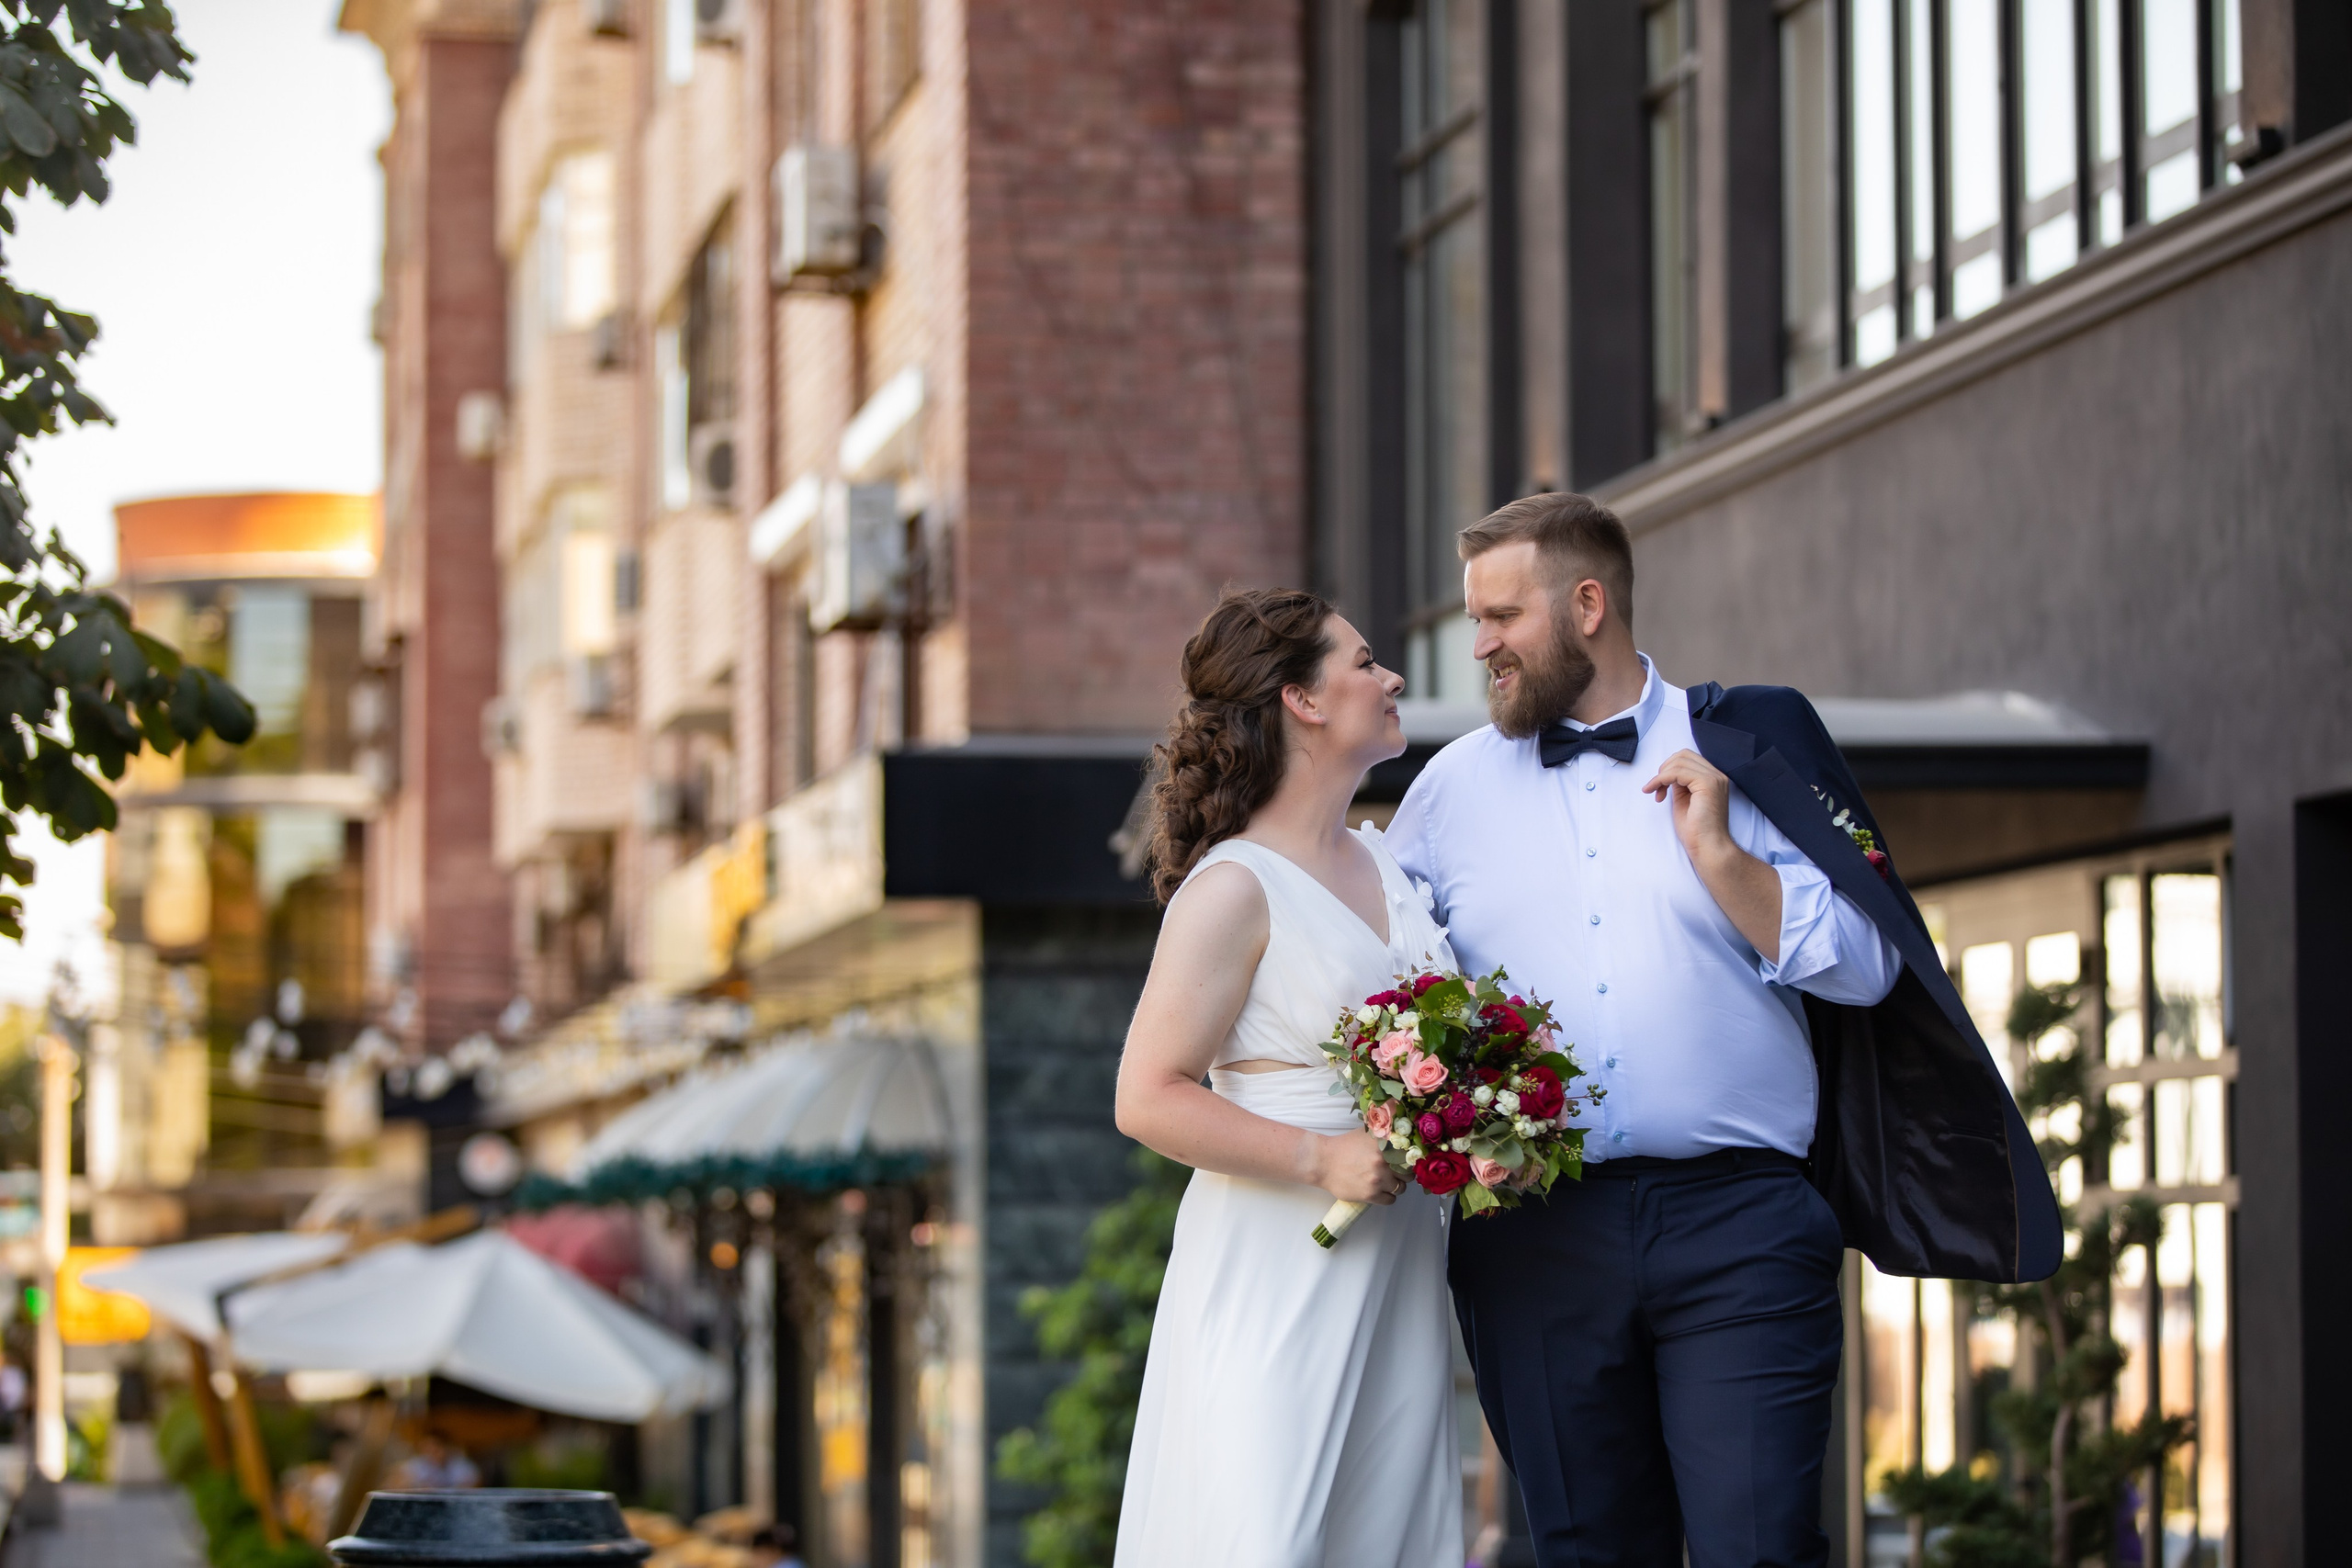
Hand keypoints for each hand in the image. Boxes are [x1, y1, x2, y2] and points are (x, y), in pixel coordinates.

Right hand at [1309, 1130, 1403, 1204]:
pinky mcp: (1370, 1194)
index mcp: (1384, 1145)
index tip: (1406, 1162)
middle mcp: (1383, 1162)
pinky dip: (1387, 1196)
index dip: (1409, 1160)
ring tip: (1386, 1181)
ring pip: (1401, 1188)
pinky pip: (1390, 1200)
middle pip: (1408, 1173)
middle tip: (1395, 1172)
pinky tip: (1379, 1190)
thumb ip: (1386, 1134)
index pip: (1410, 1156)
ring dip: (1396, 1186)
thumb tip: (1404, 1130)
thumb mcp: (1367, 1134)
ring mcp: (1377, 1179)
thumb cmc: (1345, 1146)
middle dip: (1403, 1173)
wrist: (1323, 1162)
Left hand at [1642, 747, 1784, 959]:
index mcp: (1713, 779)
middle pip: (1683, 755)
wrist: (1709, 849)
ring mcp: (1714, 778)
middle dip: (1664, 768)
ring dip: (1661, 775)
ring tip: (1655, 793)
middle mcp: (1717, 775)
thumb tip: (1667, 775)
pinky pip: (1677, 771)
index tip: (1658, 788)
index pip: (1688, 758)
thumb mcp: (1684, 801)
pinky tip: (1654, 792)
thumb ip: (1679, 785)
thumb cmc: (1697, 832)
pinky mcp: (1707, 784)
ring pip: (1679, 760)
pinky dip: (1661, 779)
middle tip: (1655, 789)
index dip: (1669, 769)